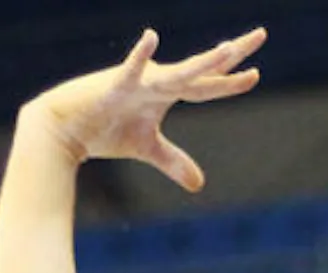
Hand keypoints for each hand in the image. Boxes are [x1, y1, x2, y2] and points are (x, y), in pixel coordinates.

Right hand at [25, 27, 265, 191]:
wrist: (65, 128)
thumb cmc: (105, 130)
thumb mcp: (147, 148)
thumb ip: (174, 161)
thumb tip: (199, 184)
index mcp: (168, 92)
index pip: (208, 85)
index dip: (232, 80)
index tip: (256, 73)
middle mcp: (159, 81)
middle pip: (204, 69)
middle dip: (232, 54)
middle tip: (262, 33)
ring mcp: (140, 82)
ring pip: (180, 72)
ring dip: (205, 63)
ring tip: (229, 49)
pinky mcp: (116, 86)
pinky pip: (131, 69)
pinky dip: (140, 55)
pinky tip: (152, 37)